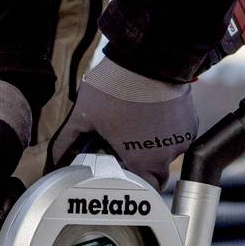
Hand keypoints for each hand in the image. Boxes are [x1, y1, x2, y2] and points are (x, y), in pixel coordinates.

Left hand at [47, 58, 197, 190]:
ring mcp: (182, 138)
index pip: (141, 189)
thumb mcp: (84, 116)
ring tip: (134, 126)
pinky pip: (177, 137)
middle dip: (141, 167)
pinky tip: (149, 116)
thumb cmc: (116, 86)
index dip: (128, 183)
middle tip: (123, 149)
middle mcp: (167, 155)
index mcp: (143, 161)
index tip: (117, 171)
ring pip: (166, 155)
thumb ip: (67, 143)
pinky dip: (165, 133)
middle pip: (155, 174)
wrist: (148, 56)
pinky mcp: (190, 122)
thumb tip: (54, 161)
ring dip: (152, 148)